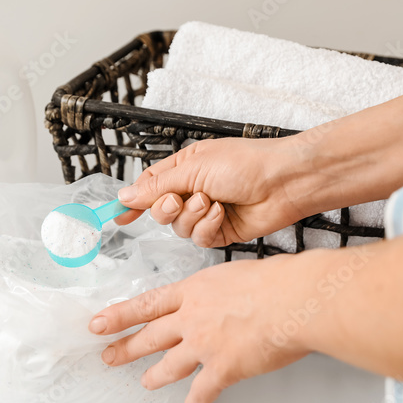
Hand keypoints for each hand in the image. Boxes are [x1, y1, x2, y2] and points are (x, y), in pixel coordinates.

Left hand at [88, 253, 325, 402]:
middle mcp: (192, 317)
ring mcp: (203, 344)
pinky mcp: (221, 368)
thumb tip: (227, 298)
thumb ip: (223, 291)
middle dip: (125, 347)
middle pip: (149, 335)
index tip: (99, 322)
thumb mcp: (238, 275)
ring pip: (168, 365)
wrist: (294, 299)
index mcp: (195, 290)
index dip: (119, 315)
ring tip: (146, 383)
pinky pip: (202, 391)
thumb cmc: (278, 282)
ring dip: (155, 376)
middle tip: (108, 355)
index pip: (147, 303)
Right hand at [114, 136, 319, 246]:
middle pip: (160, 211)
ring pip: (179, 228)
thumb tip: (126, 194)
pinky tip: (222, 214)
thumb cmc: (245, 163)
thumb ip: (157, 185)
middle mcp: (193, 191)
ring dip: (193, 216)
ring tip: (212, 202)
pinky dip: (208, 227)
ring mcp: (206, 213)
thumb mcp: (193, 168)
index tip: (119, 215)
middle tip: (179, 200)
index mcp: (184, 168)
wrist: (282, 182)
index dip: (133, 201)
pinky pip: (199, 239)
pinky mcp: (220, 232)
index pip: (149, 186)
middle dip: (167, 209)